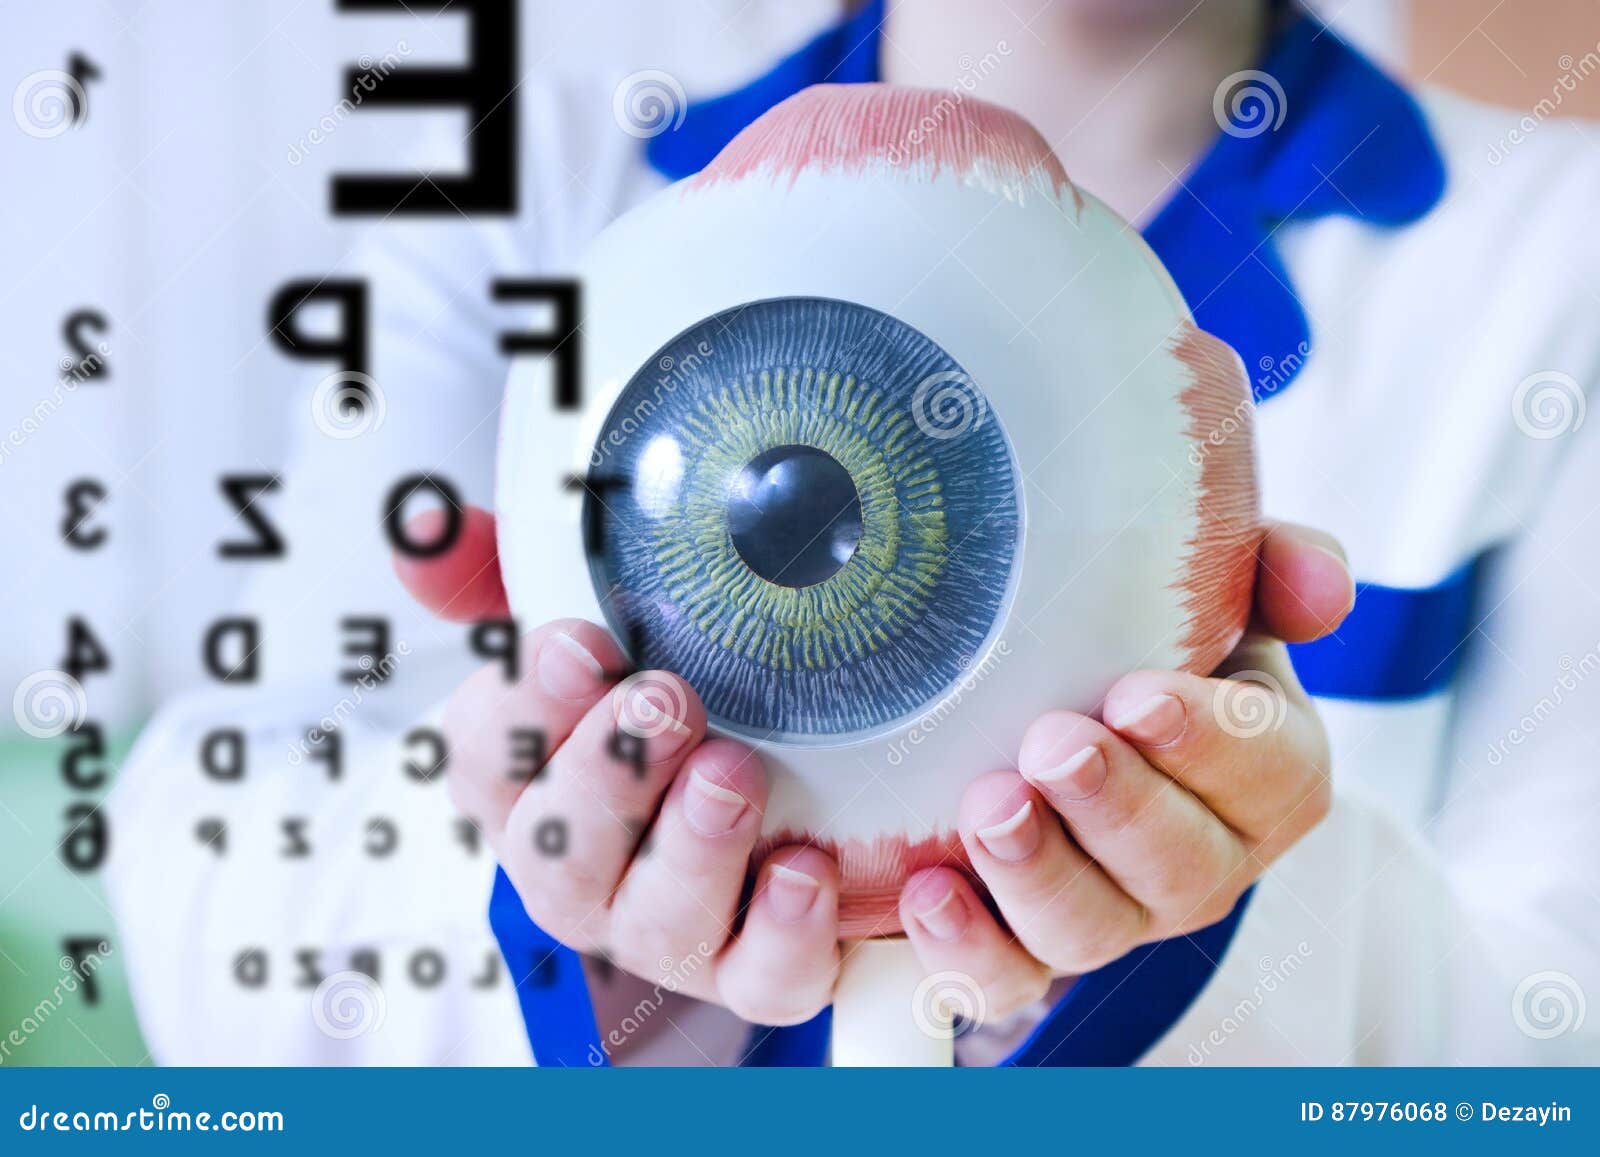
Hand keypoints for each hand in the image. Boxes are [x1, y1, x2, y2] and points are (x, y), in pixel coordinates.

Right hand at [395, 507, 842, 1026]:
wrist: (798, 782)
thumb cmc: (663, 701)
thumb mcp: (593, 618)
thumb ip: (504, 570)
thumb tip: (424, 526)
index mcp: (527, 789)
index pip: (485, 760)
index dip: (523, 707)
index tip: (582, 646)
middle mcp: (581, 872)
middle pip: (557, 854)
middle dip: (608, 774)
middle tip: (665, 700)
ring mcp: (663, 929)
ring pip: (653, 922)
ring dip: (691, 847)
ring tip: (732, 771)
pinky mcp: (752, 968)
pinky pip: (762, 979)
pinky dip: (782, 931)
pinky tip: (805, 869)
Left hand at [894, 521, 1352, 1017]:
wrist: (1039, 696)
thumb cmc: (1140, 642)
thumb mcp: (1216, 591)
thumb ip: (1276, 568)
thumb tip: (1321, 589)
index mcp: (1264, 776)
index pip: (1272, 775)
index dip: (1212, 742)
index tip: (1138, 696)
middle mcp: (1197, 864)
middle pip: (1182, 867)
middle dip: (1117, 807)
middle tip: (1053, 745)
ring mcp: (1111, 917)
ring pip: (1092, 932)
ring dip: (1039, 875)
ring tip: (988, 809)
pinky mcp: (1021, 953)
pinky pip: (1002, 982)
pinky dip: (965, 949)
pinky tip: (928, 894)